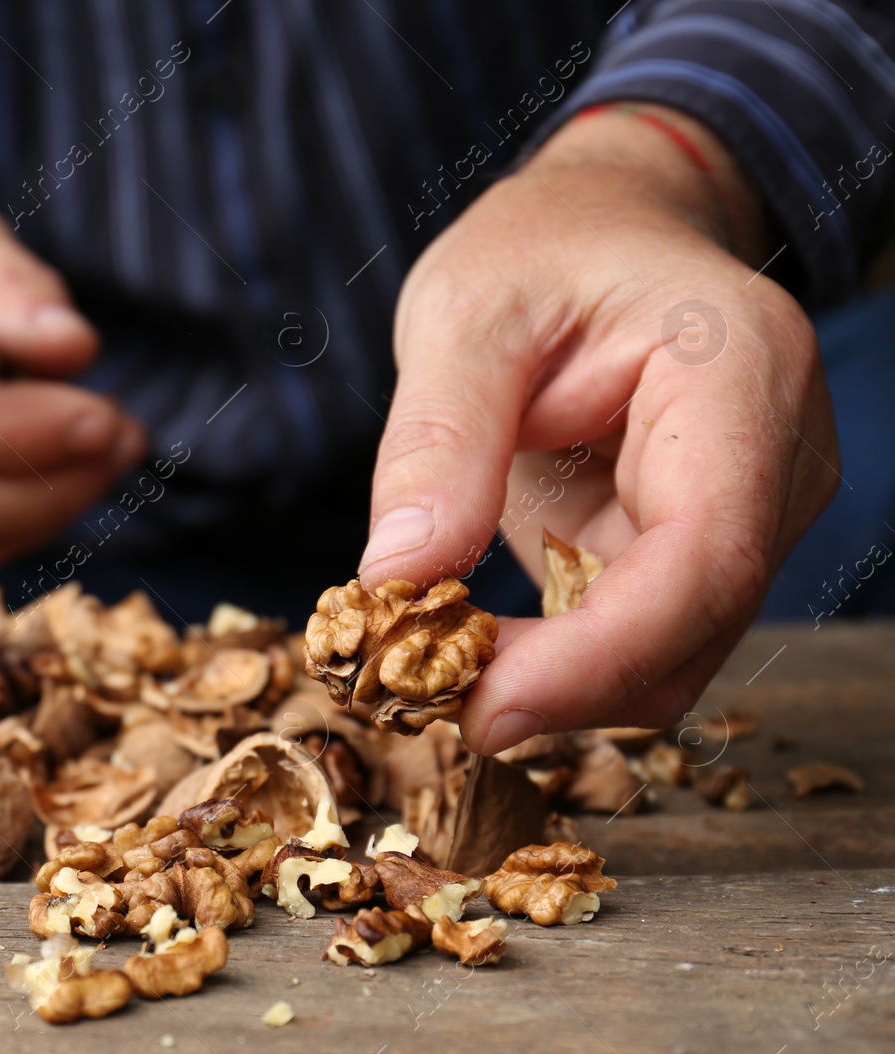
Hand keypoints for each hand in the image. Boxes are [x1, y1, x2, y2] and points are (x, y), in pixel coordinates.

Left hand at [361, 105, 839, 753]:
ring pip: (671, 654)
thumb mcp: (464, 315)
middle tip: (424, 693)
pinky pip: (640, 637)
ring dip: (557, 685)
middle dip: (563, 686)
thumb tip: (396, 579)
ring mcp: (750, 511)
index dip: (598, 656)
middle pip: (694, 629)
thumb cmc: (541, 250)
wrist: (600, 230)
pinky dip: (560, 660)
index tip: (483, 704)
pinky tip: (476, 644)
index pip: (703, 559)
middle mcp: (776, 459)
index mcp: (739, 376)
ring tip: (435, 665)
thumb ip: (439, 441)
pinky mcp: (698, 546)